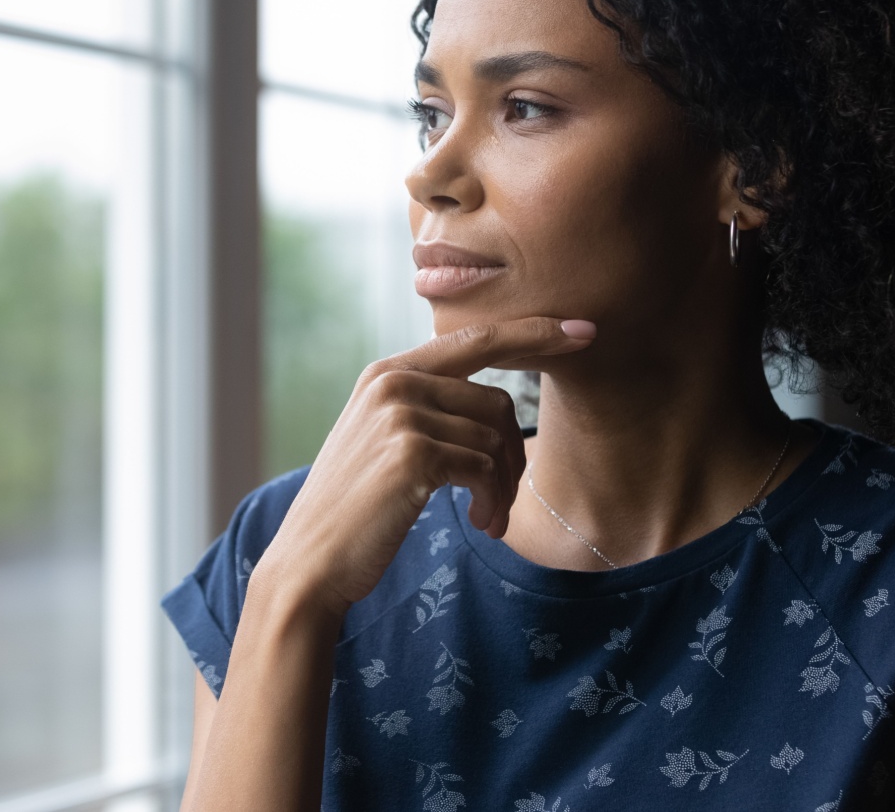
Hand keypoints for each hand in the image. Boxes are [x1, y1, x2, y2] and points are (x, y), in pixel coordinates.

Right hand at [252, 316, 596, 621]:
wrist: (311, 561)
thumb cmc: (356, 509)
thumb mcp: (382, 440)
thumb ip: (425, 408)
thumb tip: (495, 407)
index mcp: (386, 371)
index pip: (476, 338)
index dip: (533, 333)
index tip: (583, 333)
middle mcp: (392, 382)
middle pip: (496, 399)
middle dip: (515, 454)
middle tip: (506, 499)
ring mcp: (401, 414)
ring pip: (495, 438)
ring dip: (504, 488)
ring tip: (489, 520)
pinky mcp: (412, 453)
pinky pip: (485, 468)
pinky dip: (493, 502)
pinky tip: (481, 525)